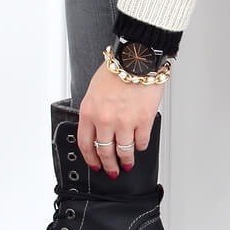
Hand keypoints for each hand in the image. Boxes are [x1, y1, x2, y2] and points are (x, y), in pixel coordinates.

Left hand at [77, 60, 164, 176]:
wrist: (136, 59)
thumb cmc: (117, 70)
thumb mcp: (94, 91)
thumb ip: (94, 112)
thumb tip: (97, 131)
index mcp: (89, 111)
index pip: (85, 144)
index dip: (90, 159)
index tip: (95, 165)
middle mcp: (105, 119)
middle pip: (105, 152)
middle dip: (109, 165)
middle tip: (112, 170)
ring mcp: (125, 122)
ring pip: (124, 151)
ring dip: (126, 160)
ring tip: (128, 163)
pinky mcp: (143, 120)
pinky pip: (142, 142)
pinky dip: (141, 146)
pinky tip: (140, 146)